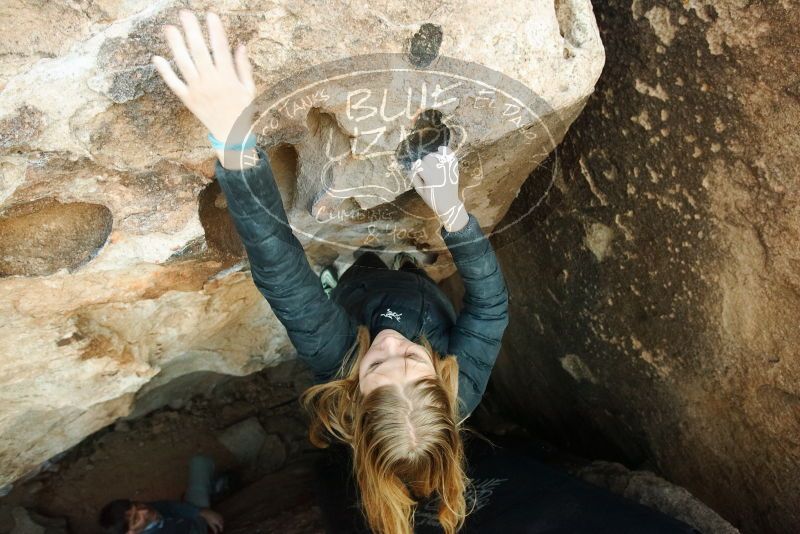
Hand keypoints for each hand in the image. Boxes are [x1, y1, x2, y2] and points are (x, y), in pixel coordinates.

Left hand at [151, 9, 256, 145]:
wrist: (231, 135)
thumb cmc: (242, 110)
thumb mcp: (249, 88)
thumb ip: (243, 66)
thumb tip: (240, 45)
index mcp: (228, 78)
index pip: (220, 49)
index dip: (215, 31)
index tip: (210, 15)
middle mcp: (211, 82)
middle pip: (199, 52)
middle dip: (192, 31)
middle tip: (185, 14)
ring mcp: (197, 91)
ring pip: (184, 64)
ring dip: (175, 45)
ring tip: (169, 28)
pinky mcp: (188, 100)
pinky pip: (174, 84)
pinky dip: (165, 72)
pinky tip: (157, 58)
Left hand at [199, 509, 223, 533]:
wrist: (207, 512)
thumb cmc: (209, 519)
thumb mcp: (211, 524)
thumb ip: (214, 529)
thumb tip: (216, 533)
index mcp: (218, 521)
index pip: (221, 526)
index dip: (221, 529)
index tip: (221, 531)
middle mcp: (220, 518)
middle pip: (222, 523)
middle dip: (221, 526)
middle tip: (220, 528)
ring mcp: (220, 516)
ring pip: (222, 520)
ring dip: (222, 523)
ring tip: (219, 524)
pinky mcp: (219, 514)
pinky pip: (222, 518)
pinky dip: (221, 520)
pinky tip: (219, 520)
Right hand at [410, 146, 467, 231]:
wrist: (449, 204)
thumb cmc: (433, 199)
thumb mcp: (420, 191)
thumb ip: (414, 178)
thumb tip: (411, 167)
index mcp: (431, 177)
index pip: (419, 164)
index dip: (416, 168)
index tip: (417, 173)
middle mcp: (440, 170)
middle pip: (428, 157)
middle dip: (424, 163)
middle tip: (425, 171)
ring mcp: (448, 168)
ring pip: (437, 154)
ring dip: (432, 157)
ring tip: (432, 165)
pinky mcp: (454, 167)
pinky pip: (450, 154)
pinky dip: (445, 150)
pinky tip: (440, 150)